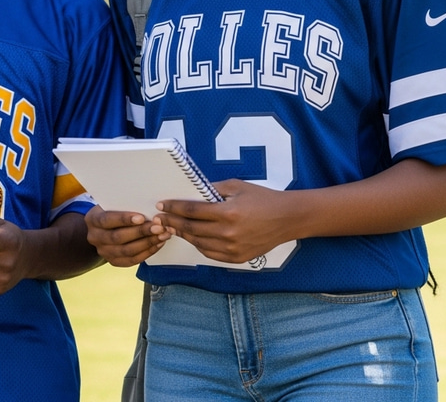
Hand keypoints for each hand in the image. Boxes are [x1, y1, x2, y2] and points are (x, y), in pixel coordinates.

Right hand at [84, 205, 170, 266]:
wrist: (104, 227)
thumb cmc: (114, 209)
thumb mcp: (113, 203)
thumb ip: (124, 205)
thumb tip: (148, 205)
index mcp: (92, 219)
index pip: (107, 220)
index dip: (124, 219)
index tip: (142, 217)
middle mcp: (94, 237)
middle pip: (118, 237)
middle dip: (141, 232)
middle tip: (159, 227)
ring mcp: (103, 252)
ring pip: (126, 251)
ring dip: (147, 243)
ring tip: (162, 235)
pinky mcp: (114, 261)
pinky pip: (132, 260)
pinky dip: (147, 252)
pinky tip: (158, 244)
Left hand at [155, 180, 291, 263]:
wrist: (287, 218)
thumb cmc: (261, 198)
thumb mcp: (236, 186)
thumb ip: (211, 189)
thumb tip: (190, 191)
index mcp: (228, 212)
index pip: (192, 210)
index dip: (173, 207)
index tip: (161, 204)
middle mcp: (228, 233)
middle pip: (191, 229)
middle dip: (172, 222)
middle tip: (159, 218)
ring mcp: (233, 248)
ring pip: (198, 243)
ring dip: (182, 235)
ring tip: (172, 227)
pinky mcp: (237, 258)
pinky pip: (210, 253)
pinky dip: (198, 245)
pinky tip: (192, 237)